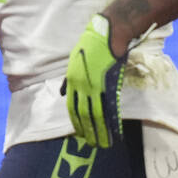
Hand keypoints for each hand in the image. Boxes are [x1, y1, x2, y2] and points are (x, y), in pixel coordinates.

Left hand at [62, 14, 124, 148]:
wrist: (110, 32)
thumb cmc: (93, 44)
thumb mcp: (75, 60)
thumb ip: (69, 79)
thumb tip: (63, 93)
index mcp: (72, 79)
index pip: (72, 106)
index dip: (77, 122)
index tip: (81, 133)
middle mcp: (81, 85)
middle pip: (83, 114)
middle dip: (87, 131)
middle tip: (92, 144)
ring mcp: (95, 85)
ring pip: (96, 114)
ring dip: (100, 131)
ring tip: (103, 144)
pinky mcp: (110, 83)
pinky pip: (110, 107)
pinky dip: (112, 122)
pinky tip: (114, 131)